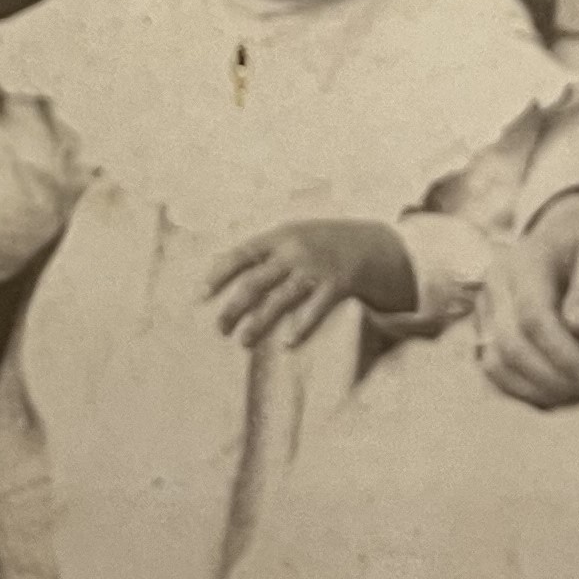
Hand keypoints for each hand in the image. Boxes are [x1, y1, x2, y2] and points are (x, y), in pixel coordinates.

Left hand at [206, 218, 411, 348]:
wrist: (378, 244)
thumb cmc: (328, 243)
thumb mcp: (296, 235)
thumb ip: (265, 250)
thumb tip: (219, 262)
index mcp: (281, 236)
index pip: (241, 254)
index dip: (219, 273)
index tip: (200, 295)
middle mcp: (295, 250)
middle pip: (255, 281)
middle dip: (234, 306)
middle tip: (219, 328)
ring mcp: (317, 268)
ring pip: (280, 298)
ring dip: (259, 321)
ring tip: (244, 341)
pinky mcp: (338, 284)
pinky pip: (315, 309)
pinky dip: (301, 326)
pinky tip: (287, 343)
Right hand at [473, 194, 578, 407]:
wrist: (564, 238)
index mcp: (523, 263)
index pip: (532, 316)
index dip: (562, 353)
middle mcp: (493, 286)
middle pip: (510, 346)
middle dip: (552, 377)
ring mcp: (483, 310)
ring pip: (496, 364)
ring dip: (538, 389)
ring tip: (578, 392)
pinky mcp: (484, 332)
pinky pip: (496, 371)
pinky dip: (525, 389)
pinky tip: (558, 391)